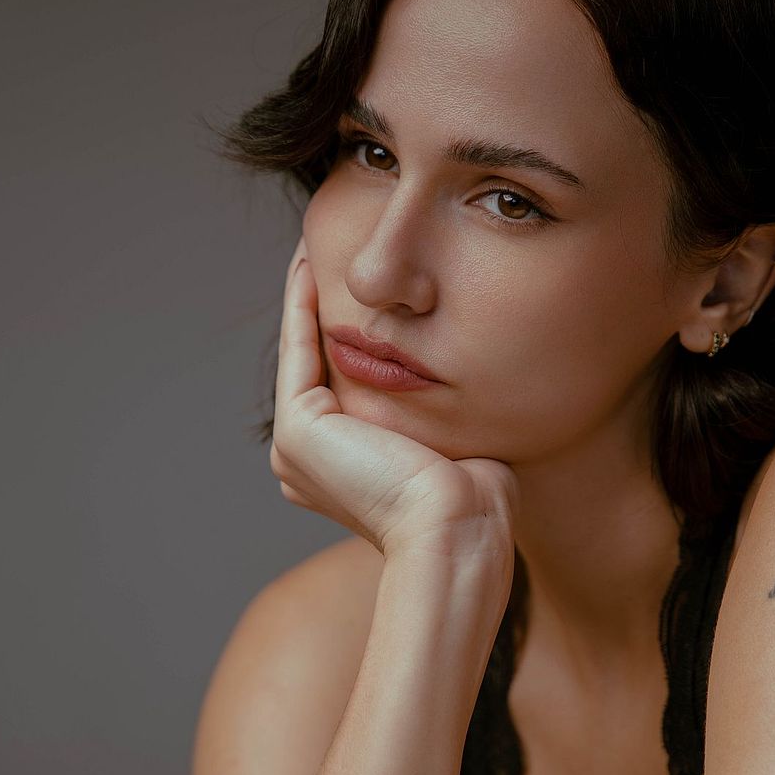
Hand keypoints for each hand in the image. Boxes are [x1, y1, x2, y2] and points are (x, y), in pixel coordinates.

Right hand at [268, 237, 517, 564]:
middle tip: (330, 251)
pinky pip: (299, 349)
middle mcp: (310, 466)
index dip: (351, 335)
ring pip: (303, 353)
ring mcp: (298, 451)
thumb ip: (440, 413)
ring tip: (314, 246)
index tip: (367, 291)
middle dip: (324, 310)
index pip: (343, 390)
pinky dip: (302, 305)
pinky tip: (309, 264)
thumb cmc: (476, 499)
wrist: (460, 528)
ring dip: (307, 298)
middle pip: (317, 367)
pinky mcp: (299, 430)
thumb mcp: (455, 443)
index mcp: (343, 475)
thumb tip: (460, 376)